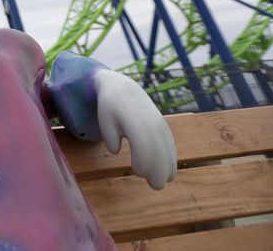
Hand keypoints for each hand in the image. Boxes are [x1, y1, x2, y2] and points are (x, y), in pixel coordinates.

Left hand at [94, 69, 176, 189]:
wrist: (123, 89)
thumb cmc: (110, 108)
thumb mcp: (104, 120)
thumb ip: (109, 136)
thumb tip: (116, 150)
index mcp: (135, 122)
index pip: (144, 147)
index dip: (143, 163)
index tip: (136, 172)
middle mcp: (151, 123)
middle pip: (160, 150)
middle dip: (160, 170)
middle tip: (155, 186)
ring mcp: (160, 124)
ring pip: (168, 148)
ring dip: (168, 166)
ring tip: (164, 181)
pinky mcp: (164, 126)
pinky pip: (171, 144)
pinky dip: (172, 158)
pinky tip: (170, 170)